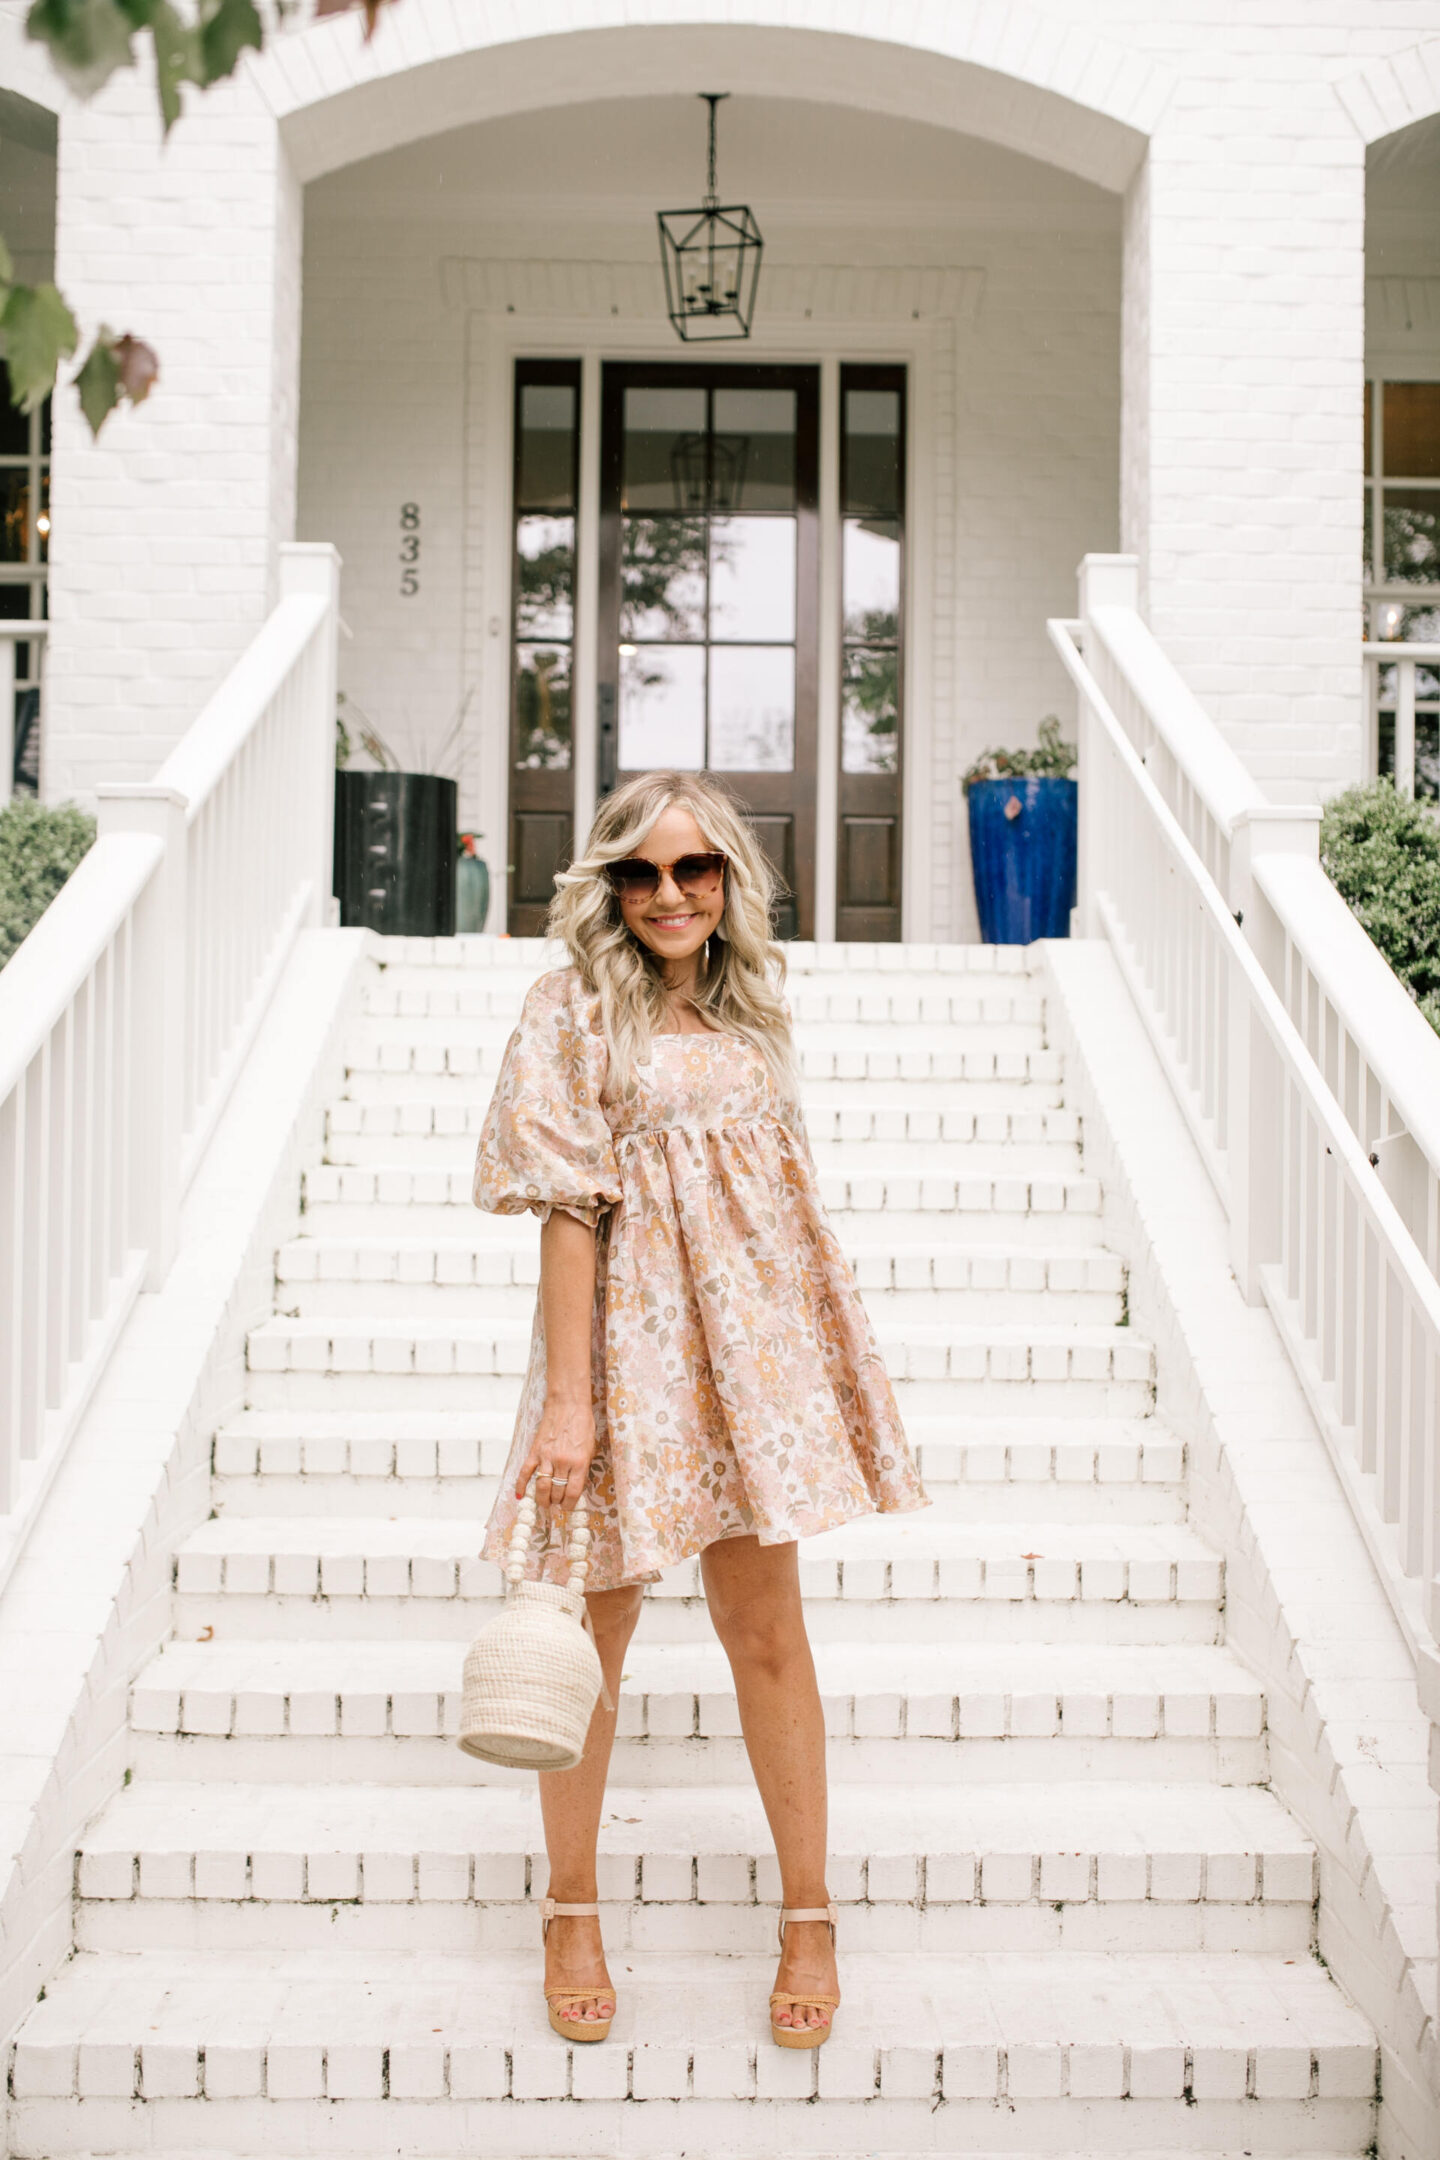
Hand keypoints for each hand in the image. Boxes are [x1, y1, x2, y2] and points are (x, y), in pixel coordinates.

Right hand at [516, 1392, 595, 1515]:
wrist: (568, 1404)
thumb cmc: (583, 1424)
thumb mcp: (590, 1448)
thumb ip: (582, 1468)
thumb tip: (574, 1486)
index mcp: (579, 1462)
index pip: (573, 1492)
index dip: (569, 1505)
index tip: (567, 1507)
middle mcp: (562, 1462)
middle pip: (556, 1492)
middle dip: (556, 1502)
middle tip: (556, 1505)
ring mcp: (546, 1457)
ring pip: (541, 1487)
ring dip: (542, 1499)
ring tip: (544, 1504)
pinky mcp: (535, 1451)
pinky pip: (525, 1472)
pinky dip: (521, 1485)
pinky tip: (520, 1495)